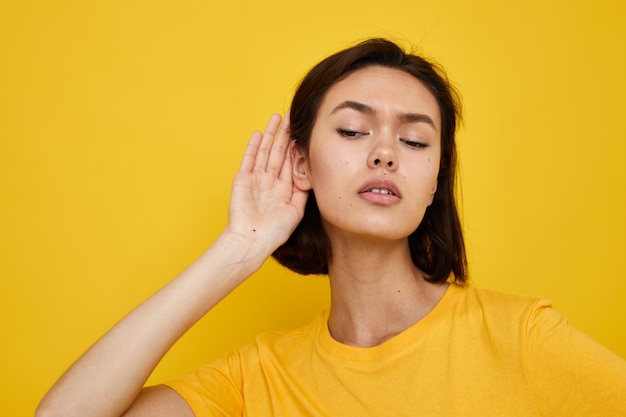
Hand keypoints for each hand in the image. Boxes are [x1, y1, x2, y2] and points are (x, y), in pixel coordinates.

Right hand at [225, 112, 308, 251]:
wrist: (252, 241)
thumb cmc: (274, 232)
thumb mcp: (296, 210)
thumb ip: (304, 191)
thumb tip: (313, 175)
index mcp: (283, 189)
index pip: (292, 162)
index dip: (298, 146)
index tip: (305, 130)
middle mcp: (270, 182)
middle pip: (280, 152)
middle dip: (286, 134)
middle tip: (293, 115)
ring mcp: (256, 179)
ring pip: (265, 151)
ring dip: (271, 134)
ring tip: (277, 117)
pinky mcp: (242, 179)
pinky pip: (249, 159)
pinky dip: (254, 146)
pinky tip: (260, 134)